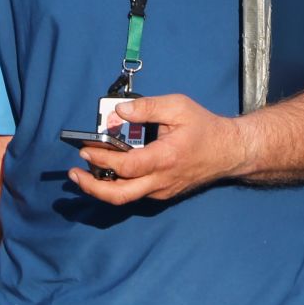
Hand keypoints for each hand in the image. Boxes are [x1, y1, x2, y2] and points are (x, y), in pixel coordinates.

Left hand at [67, 93, 250, 204]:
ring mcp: (162, 190)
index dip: (102, 160)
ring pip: (126, 197)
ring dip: (101, 188)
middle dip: (92, 187)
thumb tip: (119, 111)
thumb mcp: (177, 107)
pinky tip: (107, 172)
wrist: (229, 151)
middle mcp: (162, 180)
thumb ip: (147, 107)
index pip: (126, 166)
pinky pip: (136, 193)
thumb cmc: (203, 127)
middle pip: (120, 195)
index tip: (85, 150)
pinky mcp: (163, 193)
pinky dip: (117, 185)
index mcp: (165, 158)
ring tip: (84, 175)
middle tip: (75, 174)